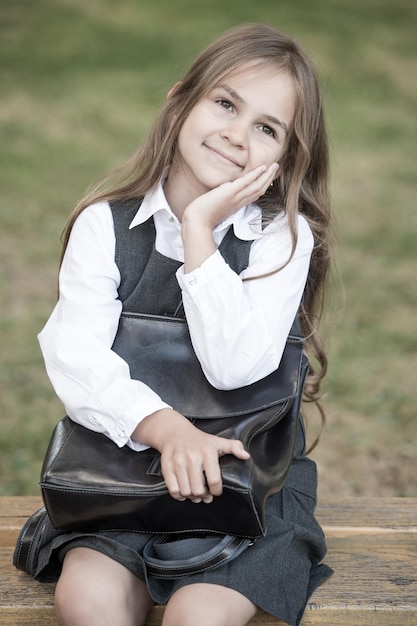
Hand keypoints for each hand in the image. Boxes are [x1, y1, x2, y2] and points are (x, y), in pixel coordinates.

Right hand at [133, 408, 249, 502]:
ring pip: (186, 491)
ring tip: (195, 493)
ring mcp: (178, 462)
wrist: (174, 432)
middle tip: (205, 494)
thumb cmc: (199, 440)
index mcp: (207, 452)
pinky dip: (179, 495)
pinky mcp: (167, 467)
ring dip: (191, 497)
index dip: (217, 491)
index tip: (216, 491)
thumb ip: (235, 447)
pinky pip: (173, 490)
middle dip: (203, 496)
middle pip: (198, 490)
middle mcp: (192, 457)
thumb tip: (246, 456)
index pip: (214, 481)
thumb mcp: (218, 441)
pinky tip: (184, 491)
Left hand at [182, 162, 278, 229]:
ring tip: (274, 166)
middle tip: (276, 168)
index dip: (262, 186)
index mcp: (236, 205)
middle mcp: (239, 202)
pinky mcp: (229, 193)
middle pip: (259, 190)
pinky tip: (261, 168)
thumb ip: (223, 196)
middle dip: (269, 179)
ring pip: (257, 187)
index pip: (253, 195)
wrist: (196, 221)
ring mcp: (235, 198)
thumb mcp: (216, 204)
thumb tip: (226, 187)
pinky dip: (255, 175)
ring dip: (267, 175)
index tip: (267, 178)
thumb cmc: (202, 215)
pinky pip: (246, 183)